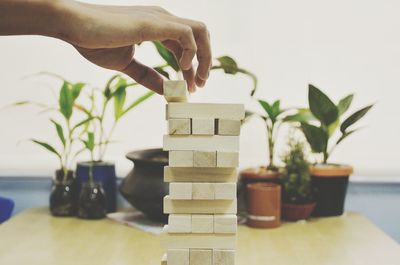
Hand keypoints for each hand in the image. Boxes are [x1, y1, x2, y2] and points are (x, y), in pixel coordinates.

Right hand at [68, 3, 210, 92]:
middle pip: (200, 36)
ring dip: (204, 57)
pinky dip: (190, 53)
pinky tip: (181, 68)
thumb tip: (166, 90)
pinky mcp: (154, 23)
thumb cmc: (95, 41)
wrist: (74, 27)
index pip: (185, 46)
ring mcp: (160, 18)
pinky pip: (187, 34)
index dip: (192, 67)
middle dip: (205, 62)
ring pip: (200, 32)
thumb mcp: (127, 65)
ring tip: (196, 80)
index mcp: (157, 27)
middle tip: (200, 86)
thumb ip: (148, 76)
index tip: (192, 87)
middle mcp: (162, 19)